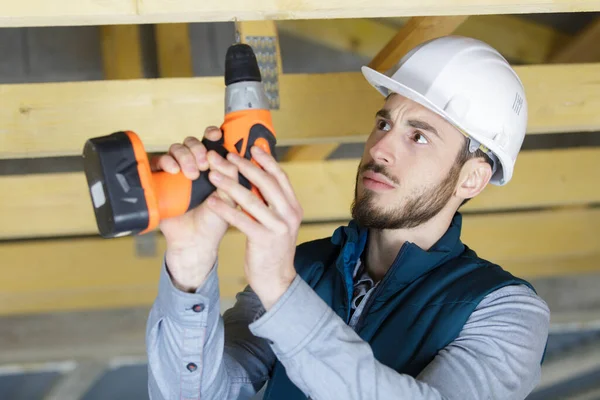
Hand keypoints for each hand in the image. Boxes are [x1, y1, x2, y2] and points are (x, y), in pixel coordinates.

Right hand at [152, 127, 237, 291]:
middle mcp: (195, 166)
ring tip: (191, 173)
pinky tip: (174, 171)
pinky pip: (159, 162)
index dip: (212, 134)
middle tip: (205, 164)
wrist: (195, 241)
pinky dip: (166, 161)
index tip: (216, 135)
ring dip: (184, 155)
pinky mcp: (162, 180)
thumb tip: (224, 155)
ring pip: (176, 149)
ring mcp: (177, 173)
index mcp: (214, 167)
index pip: (211, 142)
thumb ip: (231, 176)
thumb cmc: (215, 220)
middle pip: (192, 142)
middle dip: (198, 148)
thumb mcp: (229, 197)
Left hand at [205, 146, 301, 309]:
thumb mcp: (277, 223)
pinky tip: (211, 201)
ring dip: (230, 184)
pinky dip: (225, 209)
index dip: (266, 160)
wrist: (277, 280)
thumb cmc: (272, 249)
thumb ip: (270, 203)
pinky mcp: (263, 240)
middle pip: (266, 183)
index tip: (251, 147)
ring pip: (251, 199)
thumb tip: (256, 178)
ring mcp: (278, 228)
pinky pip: (241, 220)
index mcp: (293, 207)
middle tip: (225, 155)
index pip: (280, 177)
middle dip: (244, 166)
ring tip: (213, 174)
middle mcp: (289, 215)